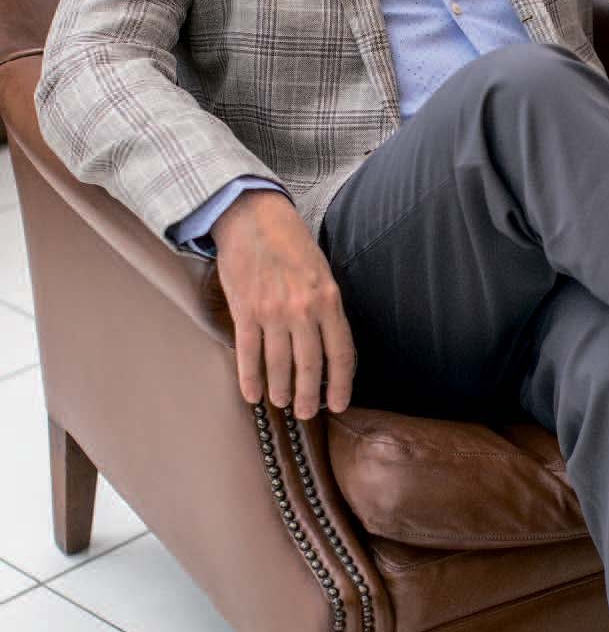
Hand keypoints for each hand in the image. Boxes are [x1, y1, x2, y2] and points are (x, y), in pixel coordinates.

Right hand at [212, 190, 355, 417]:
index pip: (340, 354)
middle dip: (308, 397)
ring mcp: (273, 312)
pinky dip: (250, 379)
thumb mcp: (321, 272)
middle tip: (305, 413)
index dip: (341, 385)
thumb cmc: (290, 244)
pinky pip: (249, 355)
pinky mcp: (245, 311)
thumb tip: (329, 347)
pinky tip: (253, 394)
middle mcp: (303, 309)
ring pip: (279, 365)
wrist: (254, 218)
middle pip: (310, 366)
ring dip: (281, 390)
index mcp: (328, 299)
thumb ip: (326, 308)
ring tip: (281, 402)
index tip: (338, 404)